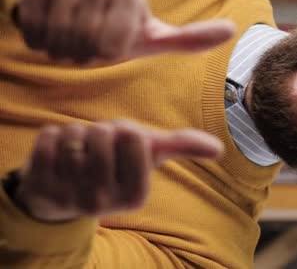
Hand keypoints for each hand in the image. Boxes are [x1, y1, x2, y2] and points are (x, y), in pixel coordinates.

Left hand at [12, 120, 223, 221]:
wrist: (65, 191)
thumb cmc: (115, 166)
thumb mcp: (150, 156)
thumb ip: (181, 147)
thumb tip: (219, 148)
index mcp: (135, 196)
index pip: (132, 139)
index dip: (126, 134)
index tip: (123, 150)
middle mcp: (102, 203)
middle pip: (102, 134)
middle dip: (101, 132)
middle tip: (98, 150)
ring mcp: (68, 197)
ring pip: (74, 135)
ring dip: (76, 134)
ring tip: (79, 153)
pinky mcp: (38, 187)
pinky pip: (48, 137)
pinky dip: (52, 136)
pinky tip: (57, 155)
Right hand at [14, 0, 234, 62]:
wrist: (72, 10)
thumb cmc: (118, 28)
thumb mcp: (154, 36)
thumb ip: (191, 38)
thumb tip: (232, 30)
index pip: (113, 47)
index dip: (110, 54)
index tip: (113, 40)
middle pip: (86, 45)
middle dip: (86, 54)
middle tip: (91, 42)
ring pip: (58, 40)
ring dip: (64, 50)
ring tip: (74, 37)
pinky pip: (34, 33)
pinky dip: (41, 41)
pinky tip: (53, 29)